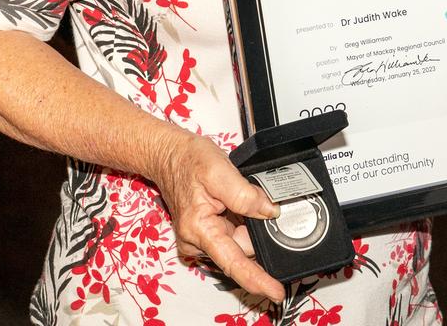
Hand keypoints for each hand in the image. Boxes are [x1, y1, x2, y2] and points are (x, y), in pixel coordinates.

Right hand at [154, 128, 284, 302]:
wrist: (169, 154)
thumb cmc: (187, 160)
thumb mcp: (218, 170)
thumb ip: (245, 194)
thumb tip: (269, 212)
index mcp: (199, 229)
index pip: (233, 263)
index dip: (257, 280)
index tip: (276, 291)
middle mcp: (197, 241)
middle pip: (241, 248)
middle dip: (254, 228)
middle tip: (251, 198)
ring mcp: (201, 238)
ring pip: (240, 239)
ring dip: (246, 221)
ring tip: (234, 194)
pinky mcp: (206, 233)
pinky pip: (233, 232)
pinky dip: (240, 219)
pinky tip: (232, 202)